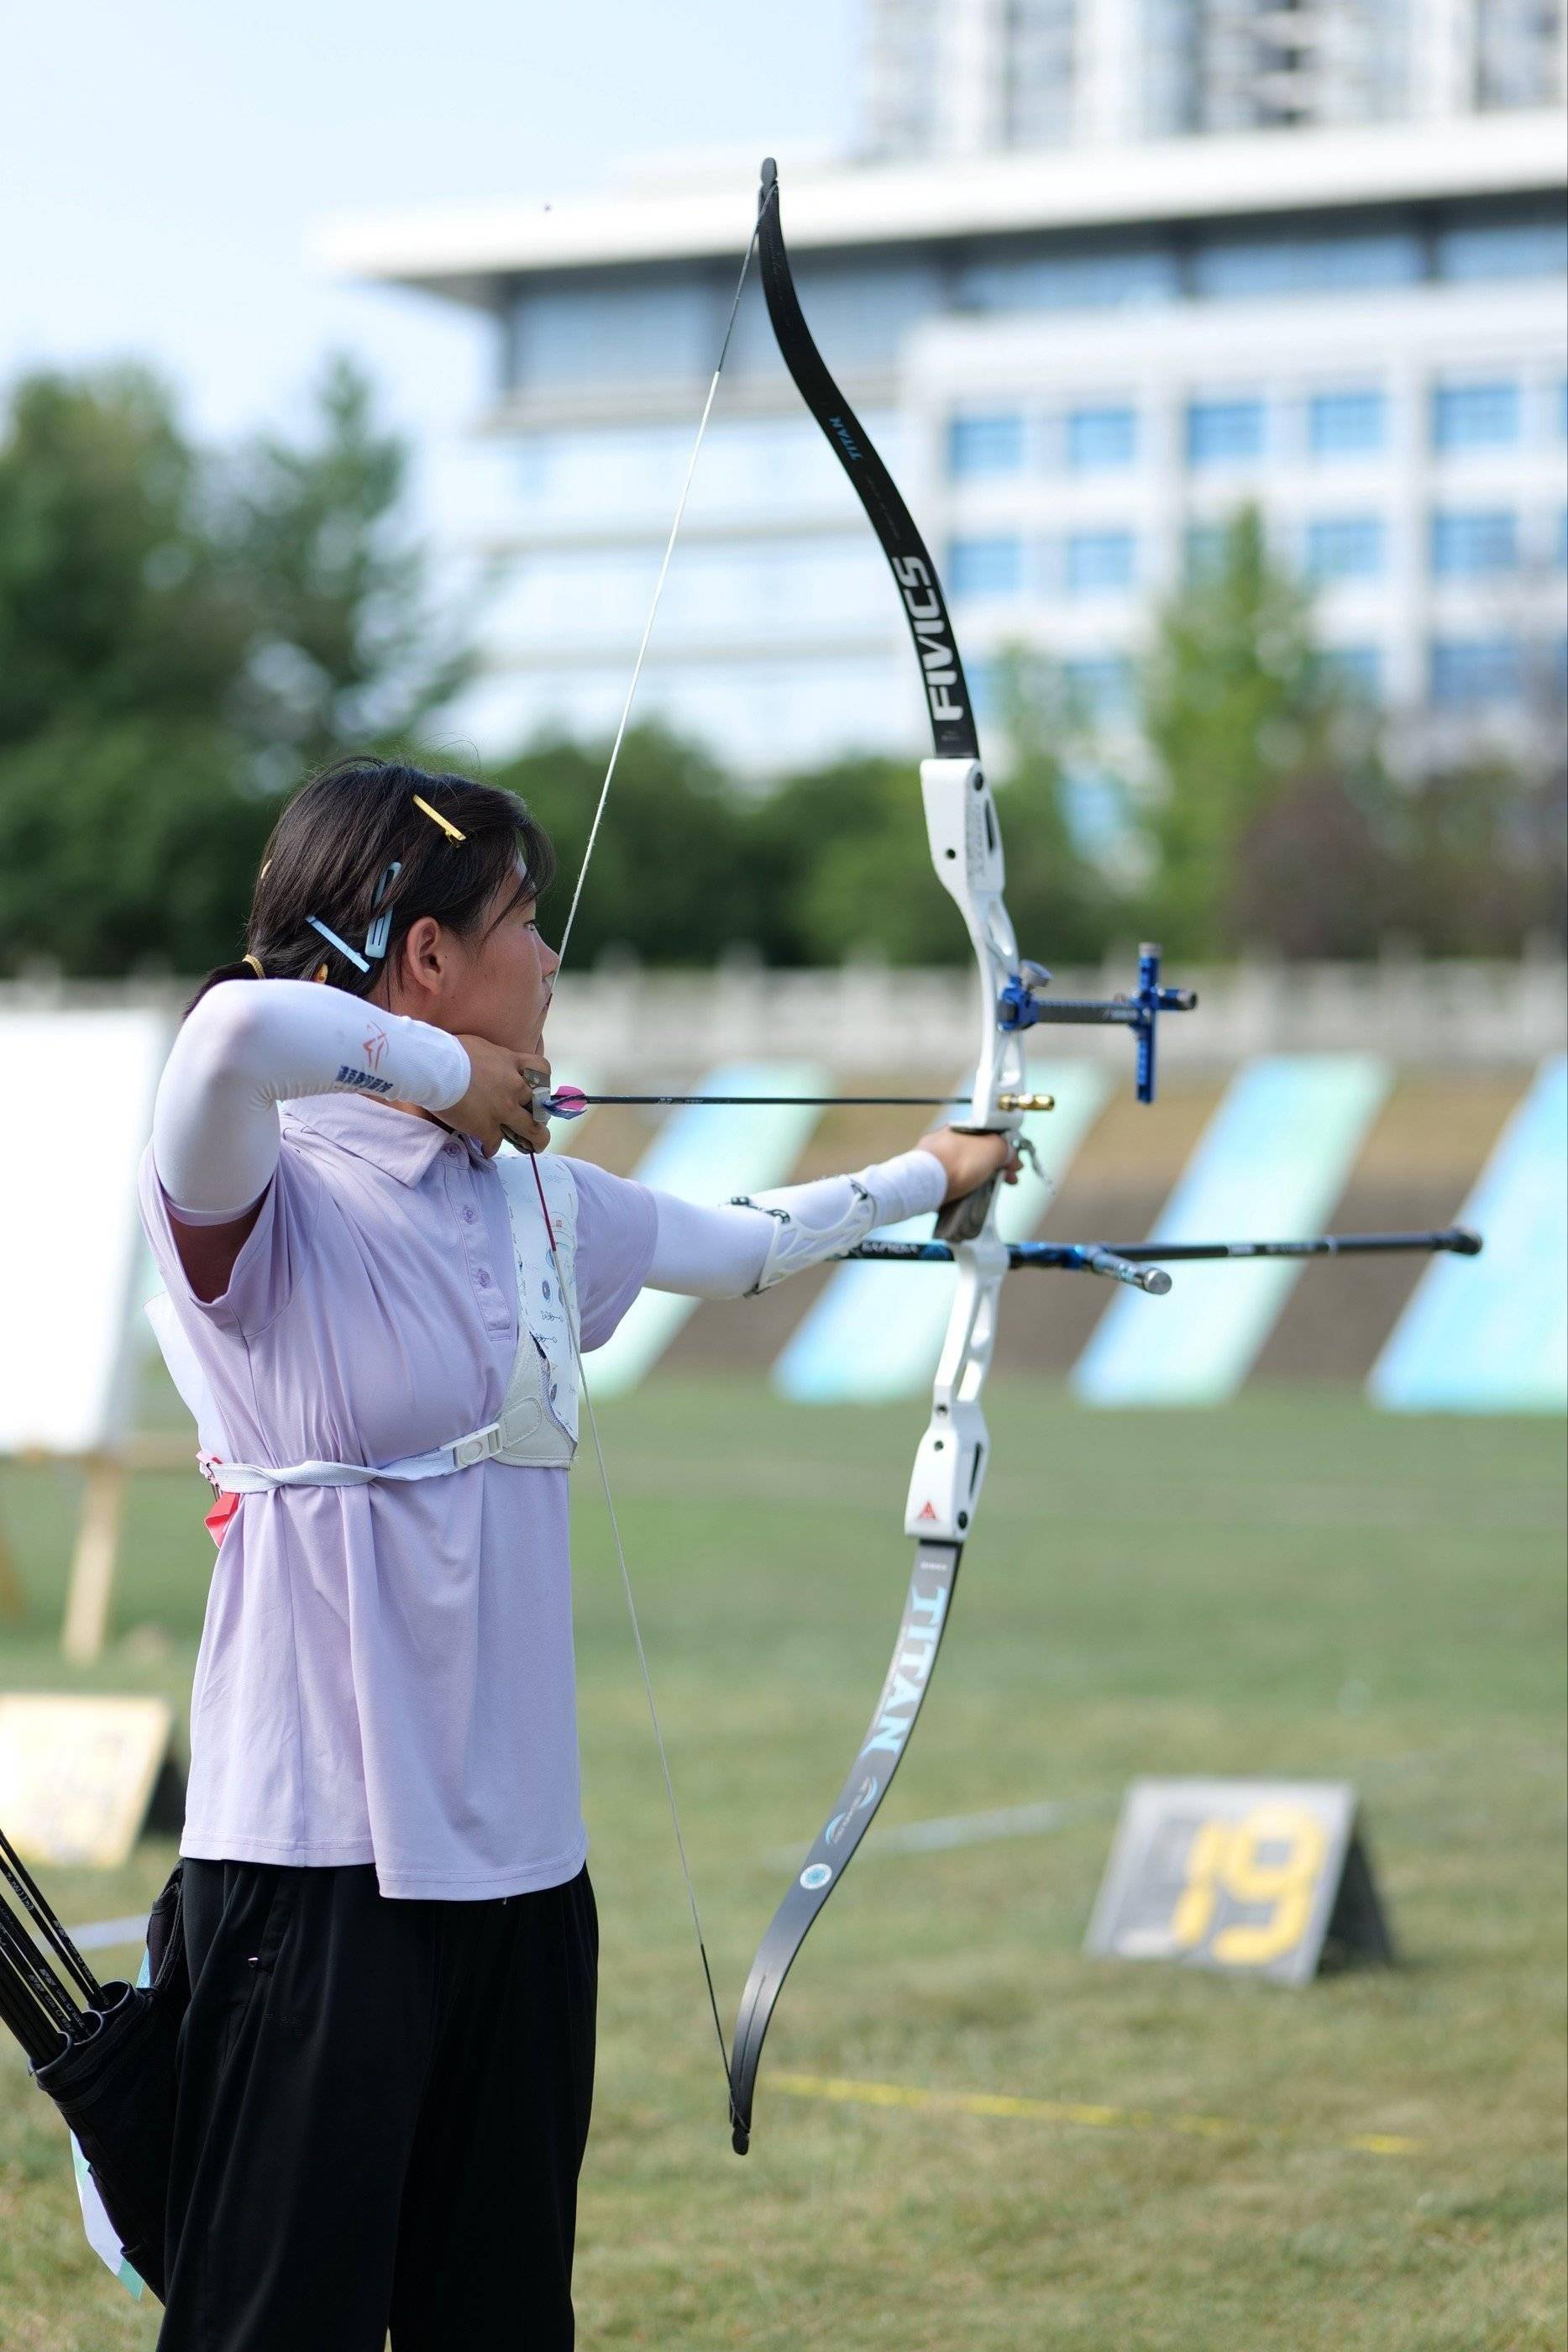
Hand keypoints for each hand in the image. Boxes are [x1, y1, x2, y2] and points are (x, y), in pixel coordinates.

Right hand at [447, 1038, 552, 1157]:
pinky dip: (492, 1148)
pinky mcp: (487, 1127)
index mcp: (511, 1063)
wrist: (435, 1068)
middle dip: (540, 1115)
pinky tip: (487, 1149)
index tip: (536, 1089)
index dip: (543, 1080)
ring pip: (531, 1130)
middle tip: (536, 1123)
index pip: (541, 1069)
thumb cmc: (451, 1051)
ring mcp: (503, 1109)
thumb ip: (493, 1059)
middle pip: (540, 1105)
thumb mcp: (481, 1046)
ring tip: (533, 1147)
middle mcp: (514, 1087)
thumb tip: (489, 1064)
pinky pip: (496, 1143)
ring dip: (534, 1141)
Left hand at [917, 1125, 1022, 1205]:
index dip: (1006, 1150)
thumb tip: (1010, 1154)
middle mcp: (948, 1140)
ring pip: (966, 1167)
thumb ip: (1005, 1148)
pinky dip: (964, 1187)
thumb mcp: (993, 1149)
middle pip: (979, 1153)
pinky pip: (952, 1180)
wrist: (925, 1182)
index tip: (1015, 1165)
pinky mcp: (929, 1177)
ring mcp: (936, 1158)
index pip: (990, 1136)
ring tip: (991, 1191)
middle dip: (997, 1167)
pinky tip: (970, 1195)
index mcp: (963, 1128)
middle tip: (1008, 1180)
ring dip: (982, 1178)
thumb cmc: (957, 1163)